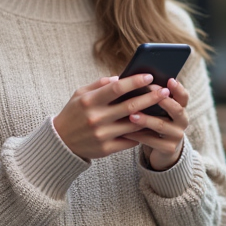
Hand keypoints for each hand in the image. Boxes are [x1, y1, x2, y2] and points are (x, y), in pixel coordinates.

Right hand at [53, 75, 175, 160]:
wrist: (60, 143)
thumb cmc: (73, 114)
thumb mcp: (79, 94)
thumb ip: (99, 84)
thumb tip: (120, 77)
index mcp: (89, 101)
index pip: (117, 88)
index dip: (135, 81)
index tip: (149, 76)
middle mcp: (96, 118)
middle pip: (130, 106)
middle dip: (151, 97)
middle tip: (165, 91)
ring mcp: (101, 135)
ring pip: (134, 124)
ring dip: (151, 116)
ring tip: (163, 108)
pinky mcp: (105, 149)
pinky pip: (130, 140)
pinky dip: (142, 132)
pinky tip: (152, 125)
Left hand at [127, 78, 190, 170]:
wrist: (164, 150)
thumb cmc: (157, 122)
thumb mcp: (159, 110)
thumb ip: (153, 98)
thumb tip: (136, 81)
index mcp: (181, 108)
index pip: (184, 96)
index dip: (178, 88)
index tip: (170, 80)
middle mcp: (183, 121)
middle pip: (176, 109)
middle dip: (162, 100)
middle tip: (149, 92)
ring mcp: (177, 135)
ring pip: (161, 125)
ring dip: (146, 119)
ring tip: (132, 115)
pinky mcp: (168, 148)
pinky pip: (151, 141)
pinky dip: (138, 135)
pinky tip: (125, 132)